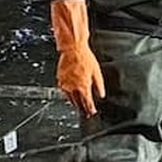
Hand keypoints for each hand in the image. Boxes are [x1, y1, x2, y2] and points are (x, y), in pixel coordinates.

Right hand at [50, 0, 104, 117]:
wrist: (73, 49)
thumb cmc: (85, 58)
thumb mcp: (97, 72)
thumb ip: (99, 86)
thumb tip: (101, 95)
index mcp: (83, 87)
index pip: (87, 103)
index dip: (90, 110)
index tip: (92, 113)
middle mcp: (73, 88)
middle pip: (78, 104)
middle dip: (83, 109)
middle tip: (86, 112)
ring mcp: (65, 85)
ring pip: (70, 99)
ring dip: (75, 103)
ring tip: (79, 105)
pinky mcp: (60, 80)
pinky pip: (64, 92)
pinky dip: (68, 95)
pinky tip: (71, 95)